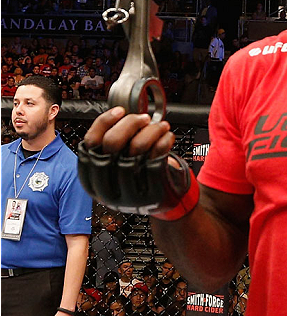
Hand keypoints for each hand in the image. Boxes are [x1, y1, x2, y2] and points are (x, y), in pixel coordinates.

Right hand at [78, 107, 193, 216]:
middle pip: (112, 142)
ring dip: (151, 129)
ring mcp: (129, 192)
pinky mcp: (152, 192)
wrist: (161, 204)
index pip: (90, 143)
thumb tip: (118, 115)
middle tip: (143, 118)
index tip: (120, 110)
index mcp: (91, 180)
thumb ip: (108, 146)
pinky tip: (167, 136)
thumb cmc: (136, 180)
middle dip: (129, 123)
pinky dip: (164, 140)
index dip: (104, 122)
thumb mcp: (113, 168)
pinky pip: (157, 156)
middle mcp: (107, 188)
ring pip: (137, 147)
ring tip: (160, 125)